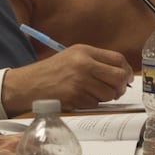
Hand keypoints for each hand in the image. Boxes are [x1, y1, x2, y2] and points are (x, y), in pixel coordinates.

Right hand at [2, 44, 132, 115]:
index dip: (126, 70)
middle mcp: (83, 63)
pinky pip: (95, 103)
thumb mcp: (72, 57)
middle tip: (114, 90)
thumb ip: (95, 62)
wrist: (29, 84)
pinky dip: (90, 103)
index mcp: (84, 51)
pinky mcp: (76, 95)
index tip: (126, 77)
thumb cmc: (51, 72)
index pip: (118, 59)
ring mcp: (80, 80)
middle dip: (120, 86)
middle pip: (119, 76)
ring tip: (90, 93)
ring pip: (110, 93)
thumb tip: (121, 74)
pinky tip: (78, 98)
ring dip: (104, 97)